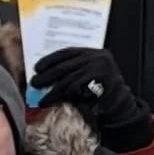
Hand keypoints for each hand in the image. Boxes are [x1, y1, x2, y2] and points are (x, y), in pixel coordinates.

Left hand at [31, 48, 152, 151]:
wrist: (119, 102)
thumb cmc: (98, 90)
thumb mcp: (86, 74)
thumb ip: (72, 70)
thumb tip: (43, 74)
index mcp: (93, 52)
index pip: (67, 52)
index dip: (50, 60)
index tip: (37, 68)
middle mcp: (97, 57)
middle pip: (65, 66)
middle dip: (47, 76)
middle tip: (34, 83)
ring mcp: (100, 68)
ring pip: (68, 79)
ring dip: (52, 91)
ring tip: (41, 100)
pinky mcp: (100, 82)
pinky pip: (75, 89)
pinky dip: (62, 96)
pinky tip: (54, 101)